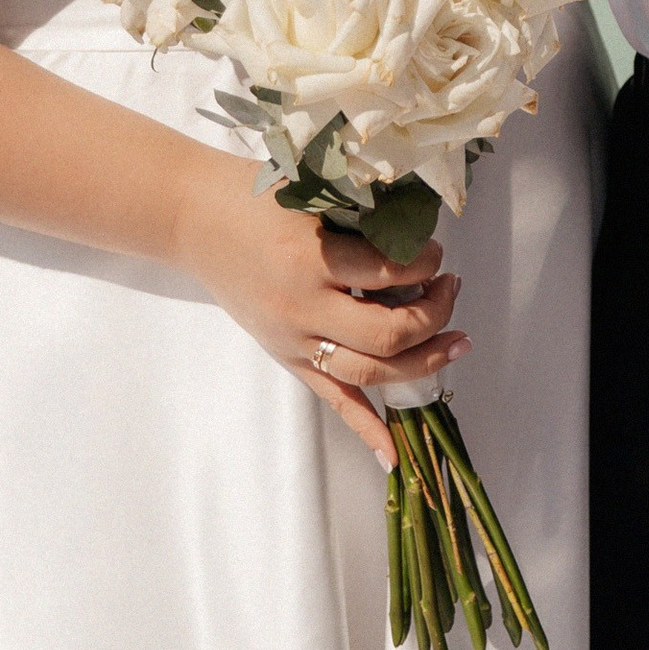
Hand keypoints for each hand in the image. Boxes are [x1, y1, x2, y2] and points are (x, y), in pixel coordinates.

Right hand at [175, 167, 467, 468]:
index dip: (426, 262)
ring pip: (371, 371)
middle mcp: (304, 307)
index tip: (434, 251)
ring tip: (454, 341)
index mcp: (311, 258)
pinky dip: (366, 429)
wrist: (193, 219)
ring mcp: (294, 340)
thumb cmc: (253, 197)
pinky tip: (394, 454)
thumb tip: (419, 239)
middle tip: (449, 288)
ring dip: (423, 361)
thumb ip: (359, 219)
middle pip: (388, 333)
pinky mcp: (287, 357)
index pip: (389, 272)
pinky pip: (334, 400)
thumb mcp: (310, 195)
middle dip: (434, 314)